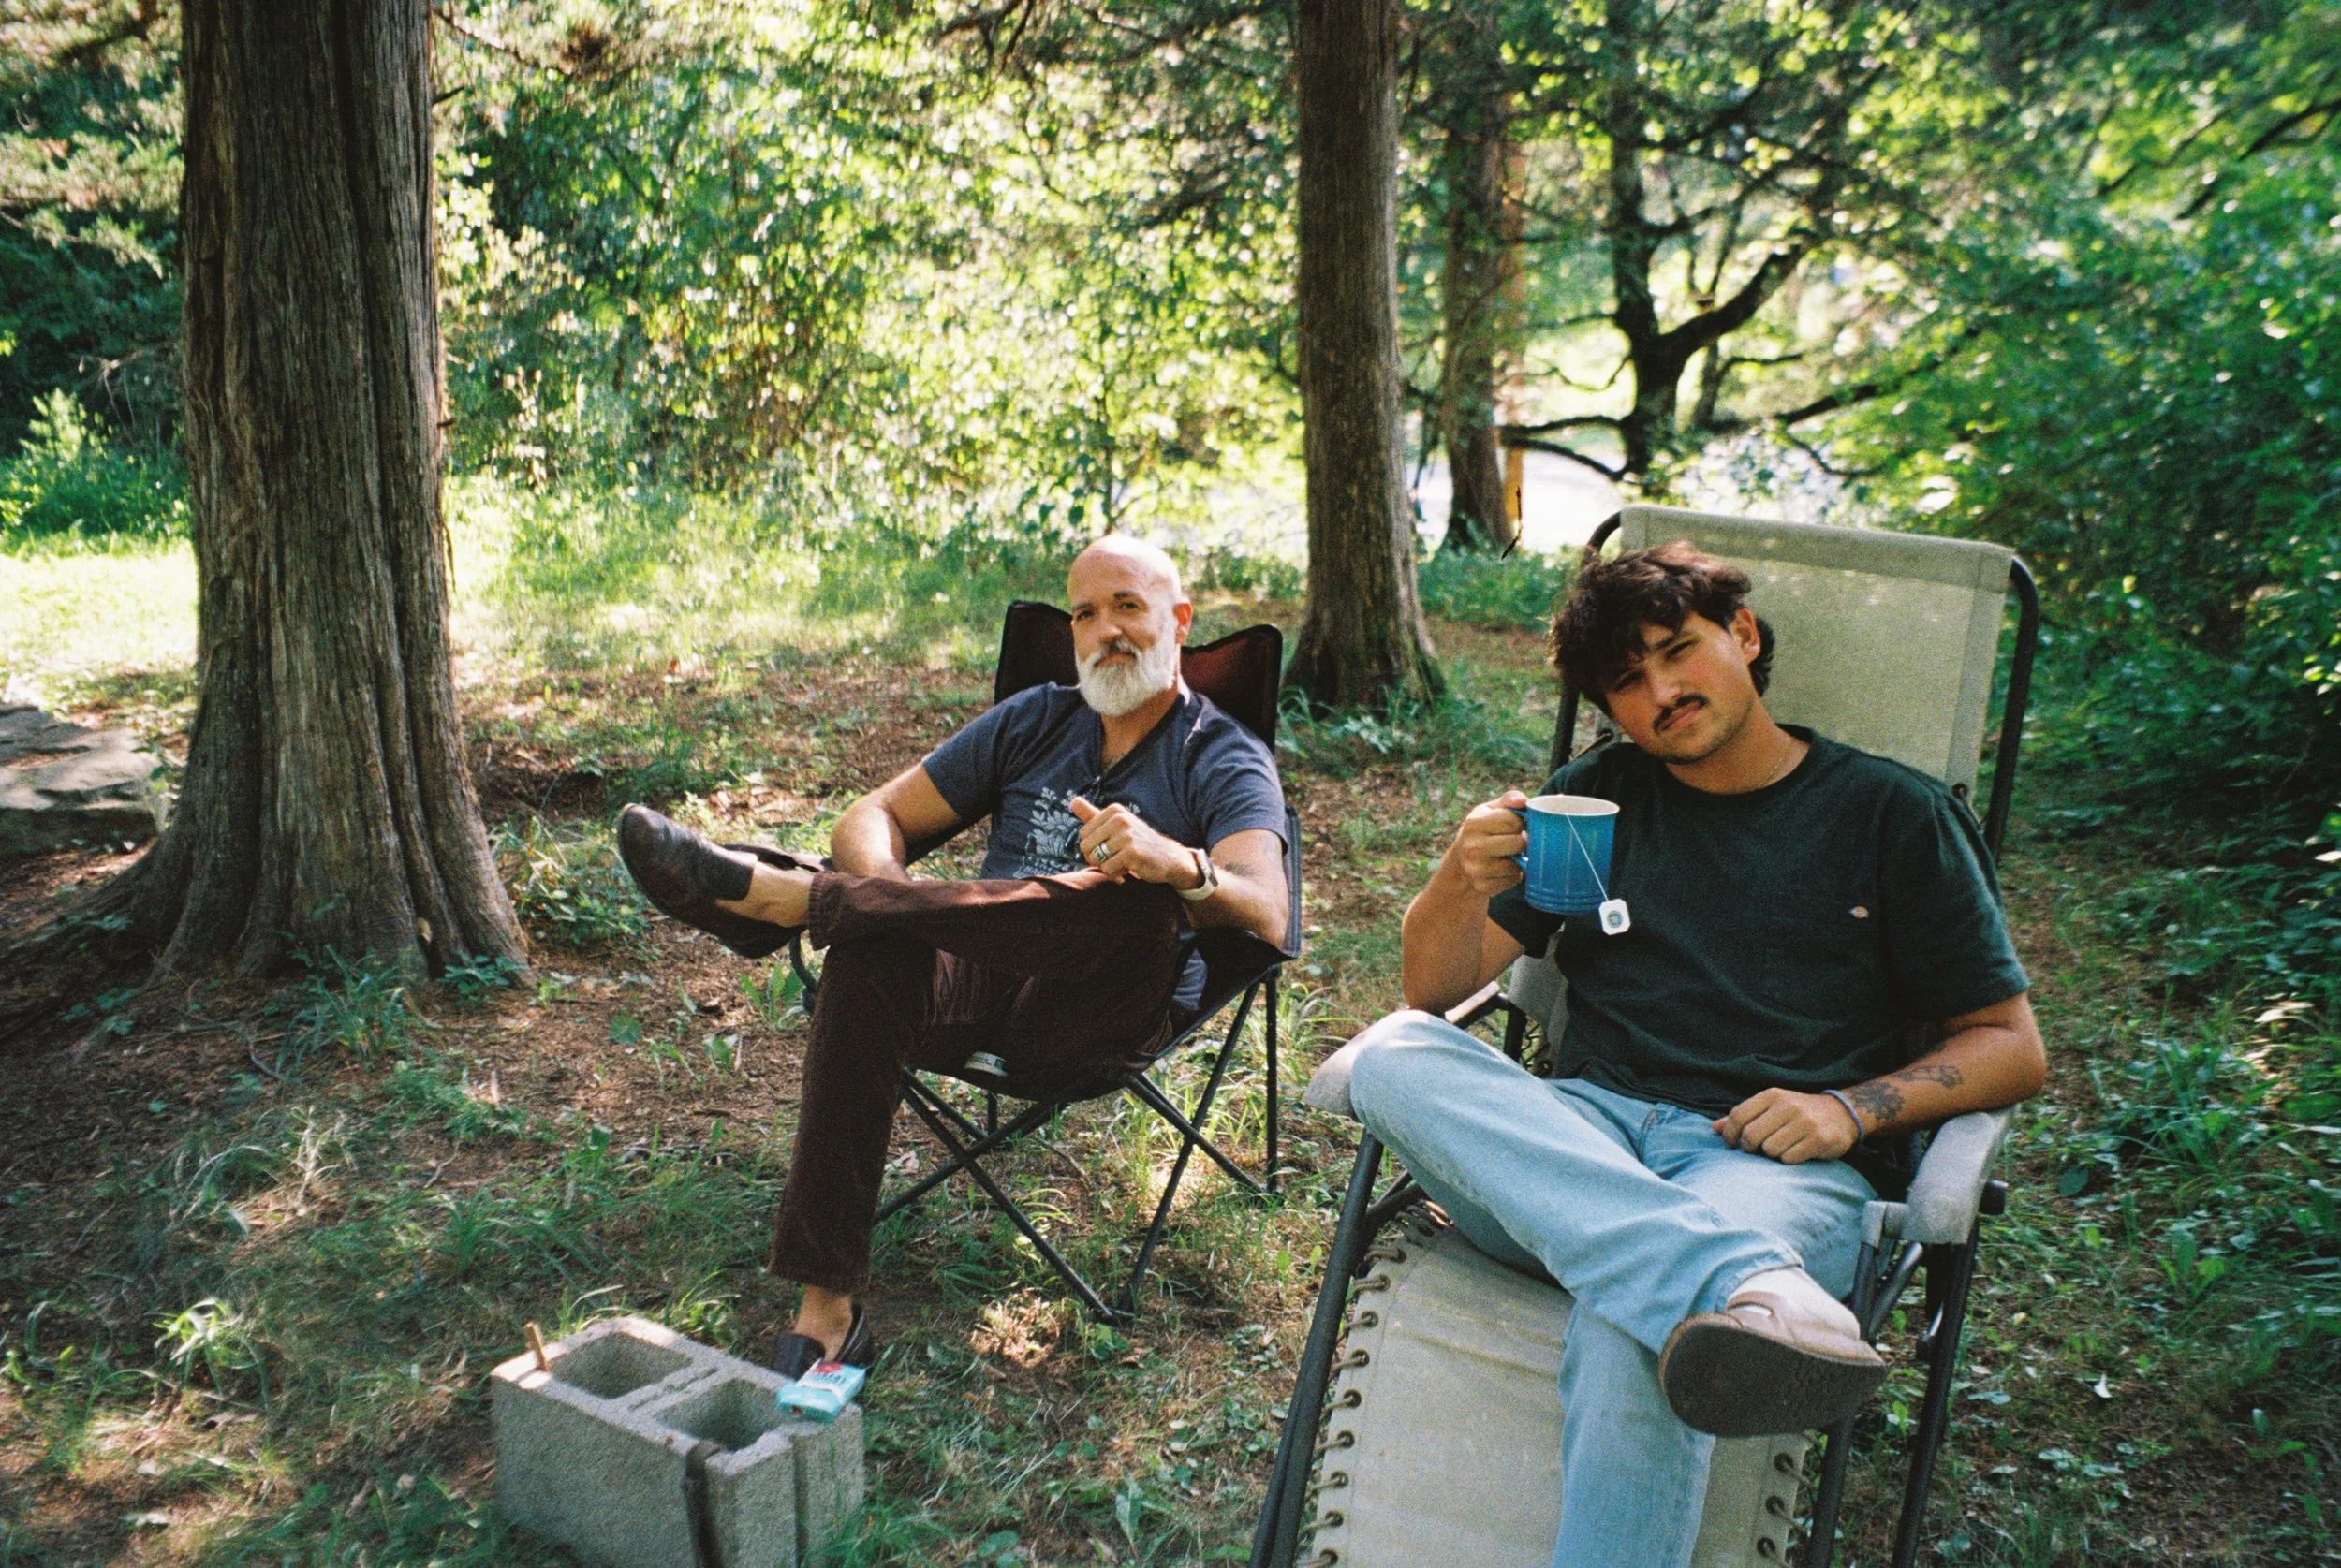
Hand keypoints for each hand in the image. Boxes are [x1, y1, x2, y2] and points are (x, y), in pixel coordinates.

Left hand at [1069, 796, 1196, 886]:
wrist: (1170, 858)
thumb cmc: (1139, 843)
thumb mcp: (1116, 825)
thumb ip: (1093, 815)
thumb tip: (1072, 801)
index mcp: (1113, 811)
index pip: (1083, 834)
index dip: (1094, 847)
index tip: (1111, 847)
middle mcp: (1119, 819)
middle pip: (1085, 847)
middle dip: (1097, 858)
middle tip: (1116, 857)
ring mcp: (1126, 835)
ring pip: (1096, 859)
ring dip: (1108, 866)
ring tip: (1124, 861)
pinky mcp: (1131, 852)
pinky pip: (1107, 869)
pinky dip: (1116, 873)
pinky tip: (1131, 867)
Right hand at [1447, 790, 1528, 895]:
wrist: (1460, 862)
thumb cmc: (1482, 830)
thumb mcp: (1491, 810)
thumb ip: (1509, 799)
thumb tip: (1524, 801)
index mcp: (1474, 823)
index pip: (1514, 821)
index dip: (1519, 823)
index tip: (1514, 825)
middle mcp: (1472, 847)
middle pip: (1518, 843)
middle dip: (1522, 841)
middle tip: (1515, 841)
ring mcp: (1475, 869)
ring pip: (1516, 864)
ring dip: (1518, 860)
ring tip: (1509, 855)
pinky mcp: (1482, 886)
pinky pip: (1513, 880)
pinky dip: (1513, 875)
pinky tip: (1504, 869)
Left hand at [1712, 1088, 1861, 1164]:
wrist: (1842, 1113)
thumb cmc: (1798, 1112)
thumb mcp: (1772, 1107)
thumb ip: (1744, 1116)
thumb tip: (1714, 1129)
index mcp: (1772, 1095)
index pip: (1738, 1115)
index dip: (1730, 1134)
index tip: (1732, 1145)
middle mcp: (1787, 1106)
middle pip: (1751, 1135)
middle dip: (1749, 1148)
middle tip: (1756, 1151)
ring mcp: (1804, 1122)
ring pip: (1769, 1150)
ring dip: (1771, 1155)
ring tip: (1781, 1148)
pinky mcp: (1818, 1139)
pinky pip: (1789, 1159)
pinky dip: (1788, 1160)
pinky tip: (1796, 1153)